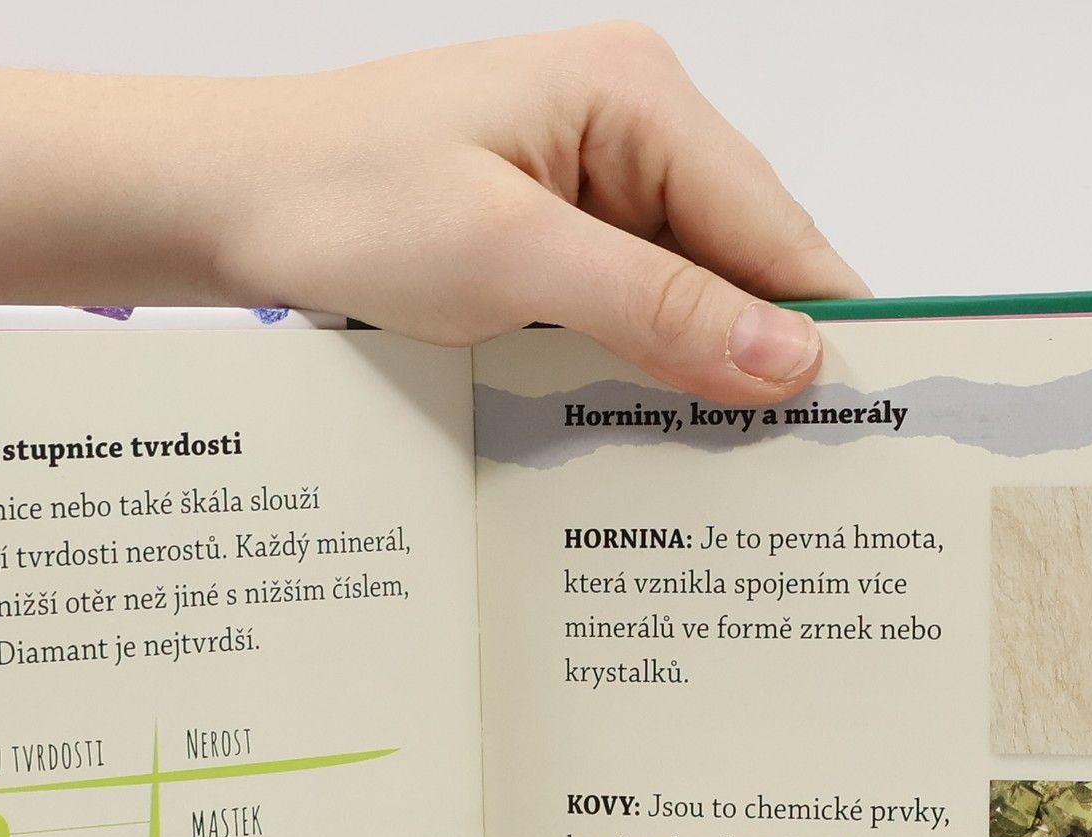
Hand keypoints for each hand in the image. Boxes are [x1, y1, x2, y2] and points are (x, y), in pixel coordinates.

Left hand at [0, 24, 865, 402]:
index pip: (775, 227)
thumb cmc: (340, 200)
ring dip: (700, 381)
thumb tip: (791, 360)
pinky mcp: (553, 236)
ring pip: (689, 299)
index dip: (825, 328)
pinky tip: (647, 437)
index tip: (870, 424)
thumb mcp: (507, 257)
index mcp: (637, 99)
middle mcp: (629, 131)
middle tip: (799, 482)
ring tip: (734, 479)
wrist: (221, 203)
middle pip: (743, 266)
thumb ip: (655, 308)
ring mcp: (591, 184)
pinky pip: (629, 312)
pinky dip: (641, 373)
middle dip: (765, 365)